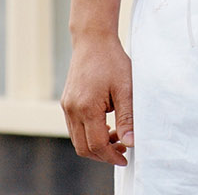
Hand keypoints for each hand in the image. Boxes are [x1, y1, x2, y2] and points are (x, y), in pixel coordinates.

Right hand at [61, 31, 134, 164]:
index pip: (96, 145)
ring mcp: (67, 106)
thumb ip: (127, 118)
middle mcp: (72, 109)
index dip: (111, 156)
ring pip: (77, 139)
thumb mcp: (125, 89)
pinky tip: (105, 126)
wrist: (93, 40)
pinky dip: (88, 133)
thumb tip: (131, 142)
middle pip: (83, 147)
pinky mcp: (66, 102)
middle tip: (122, 150)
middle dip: (103, 155)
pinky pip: (74, 127)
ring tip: (116, 137)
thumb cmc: (111, 61)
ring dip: (95, 145)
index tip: (125, 158)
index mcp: (86, 107)